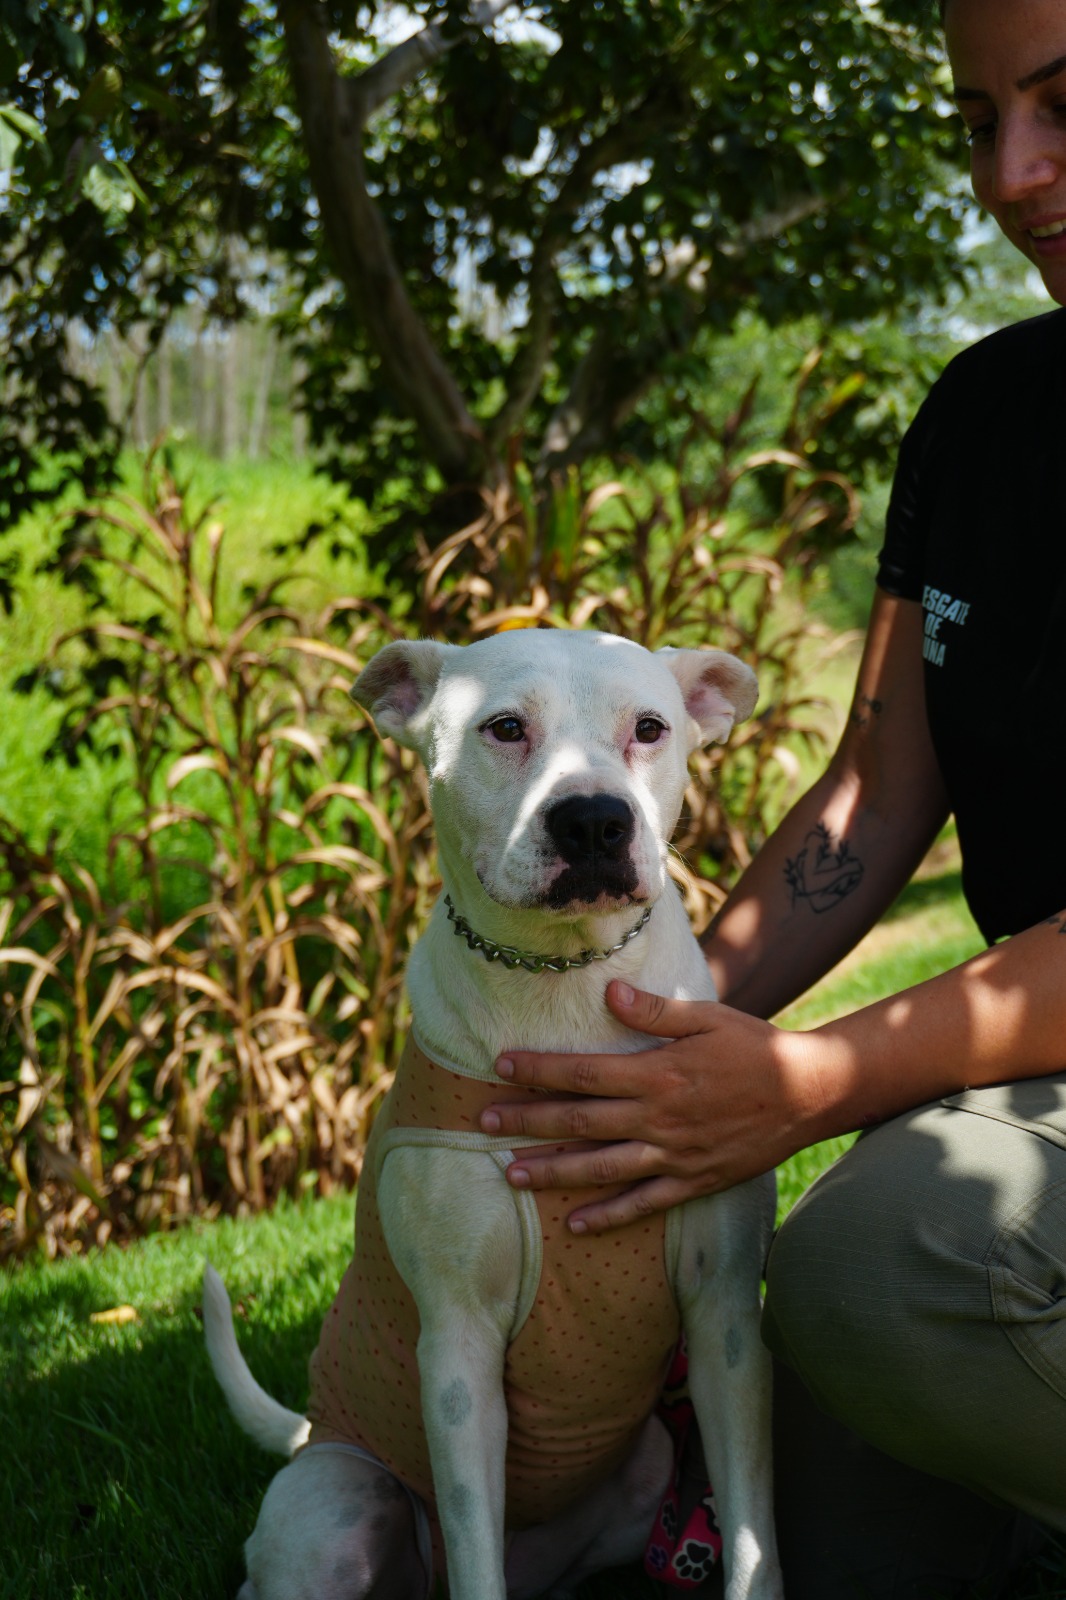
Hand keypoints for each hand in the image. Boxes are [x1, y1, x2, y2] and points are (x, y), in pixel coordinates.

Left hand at [479, 980, 831, 1232]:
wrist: (809, 1094)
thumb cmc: (755, 1046)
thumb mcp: (708, 1017)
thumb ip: (656, 1010)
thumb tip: (609, 994)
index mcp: (658, 1074)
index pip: (583, 1073)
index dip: (539, 1070)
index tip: (500, 1066)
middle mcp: (659, 1118)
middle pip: (580, 1123)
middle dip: (527, 1122)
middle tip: (483, 1123)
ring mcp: (675, 1155)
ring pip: (601, 1169)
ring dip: (553, 1173)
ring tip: (511, 1175)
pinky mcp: (694, 1181)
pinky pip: (644, 1204)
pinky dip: (608, 1217)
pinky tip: (575, 1225)